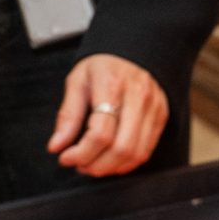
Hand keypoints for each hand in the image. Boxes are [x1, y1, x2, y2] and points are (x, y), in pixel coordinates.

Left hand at [49, 54, 167, 176]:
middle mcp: (138, 97)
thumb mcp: (77, 82)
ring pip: (136, 153)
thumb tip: (56, 146)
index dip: (81, 153)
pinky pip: (146, 150)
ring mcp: (154, 108)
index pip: (101, 133)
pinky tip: (110, 160)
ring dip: (111, 168)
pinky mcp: (161, 116)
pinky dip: (127, 163)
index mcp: (112, 84)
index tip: (65, 157)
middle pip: (122, 148)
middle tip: (79, 165)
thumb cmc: (102, 67)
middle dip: (96, 165)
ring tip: (93, 164)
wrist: (132, 51)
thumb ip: (67, 115)